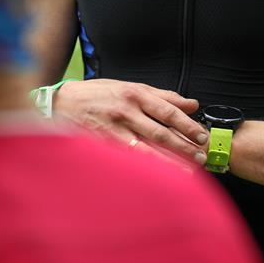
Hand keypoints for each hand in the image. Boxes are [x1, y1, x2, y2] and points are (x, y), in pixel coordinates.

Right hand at [53, 79, 208, 164]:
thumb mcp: (130, 86)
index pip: (168, 112)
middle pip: (161, 133)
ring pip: (147, 151)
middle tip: (201, 156)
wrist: (61, 104)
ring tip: (189, 171)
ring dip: (170, 162)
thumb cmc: (99, 94)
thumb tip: (192, 104)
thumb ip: (163, 96)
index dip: (187, 125)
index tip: (202, 135)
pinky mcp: (104, 147)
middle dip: (183, 146)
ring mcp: (114, 131)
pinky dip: (147, 168)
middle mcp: (126, 112)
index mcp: (135, 94)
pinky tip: (160, 176)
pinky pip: (130, 160)